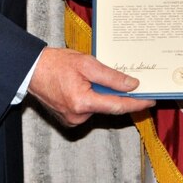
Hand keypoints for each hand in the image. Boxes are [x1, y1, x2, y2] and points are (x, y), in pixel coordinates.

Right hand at [28, 46, 154, 126]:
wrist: (32, 70)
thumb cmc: (56, 64)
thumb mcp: (87, 63)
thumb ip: (110, 77)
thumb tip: (131, 85)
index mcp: (82, 102)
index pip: (118, 106)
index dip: (137, 103)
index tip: (151, 101)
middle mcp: (78, 116)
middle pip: (108, 106)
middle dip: (117, 93)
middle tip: (124, 79)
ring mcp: (72, 119)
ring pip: (98, 106)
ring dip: (102, 94)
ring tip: (90, 76)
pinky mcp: (69, 118)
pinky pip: (89, 108)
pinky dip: (92, 97)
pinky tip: (84, 84)